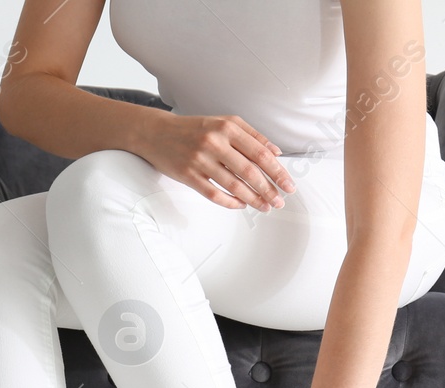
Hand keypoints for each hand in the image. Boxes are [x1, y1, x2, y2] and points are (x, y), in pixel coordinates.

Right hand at [137, 113, 296, 211]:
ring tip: (265, 207)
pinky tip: (241, 205)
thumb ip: (251, 135)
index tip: (289, 185)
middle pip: (250, 171)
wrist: (156, 133)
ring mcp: (200, 159)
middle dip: (269, 189)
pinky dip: (230, 202)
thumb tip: (276, 153)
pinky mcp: (188, 175)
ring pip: (234, 185)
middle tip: (280, 201)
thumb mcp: (223, 123)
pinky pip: (214, 194)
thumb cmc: (193, 129)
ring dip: (253, 199)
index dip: (277, 171)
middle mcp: (215, 142)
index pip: (260, 153)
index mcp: (227, 127)